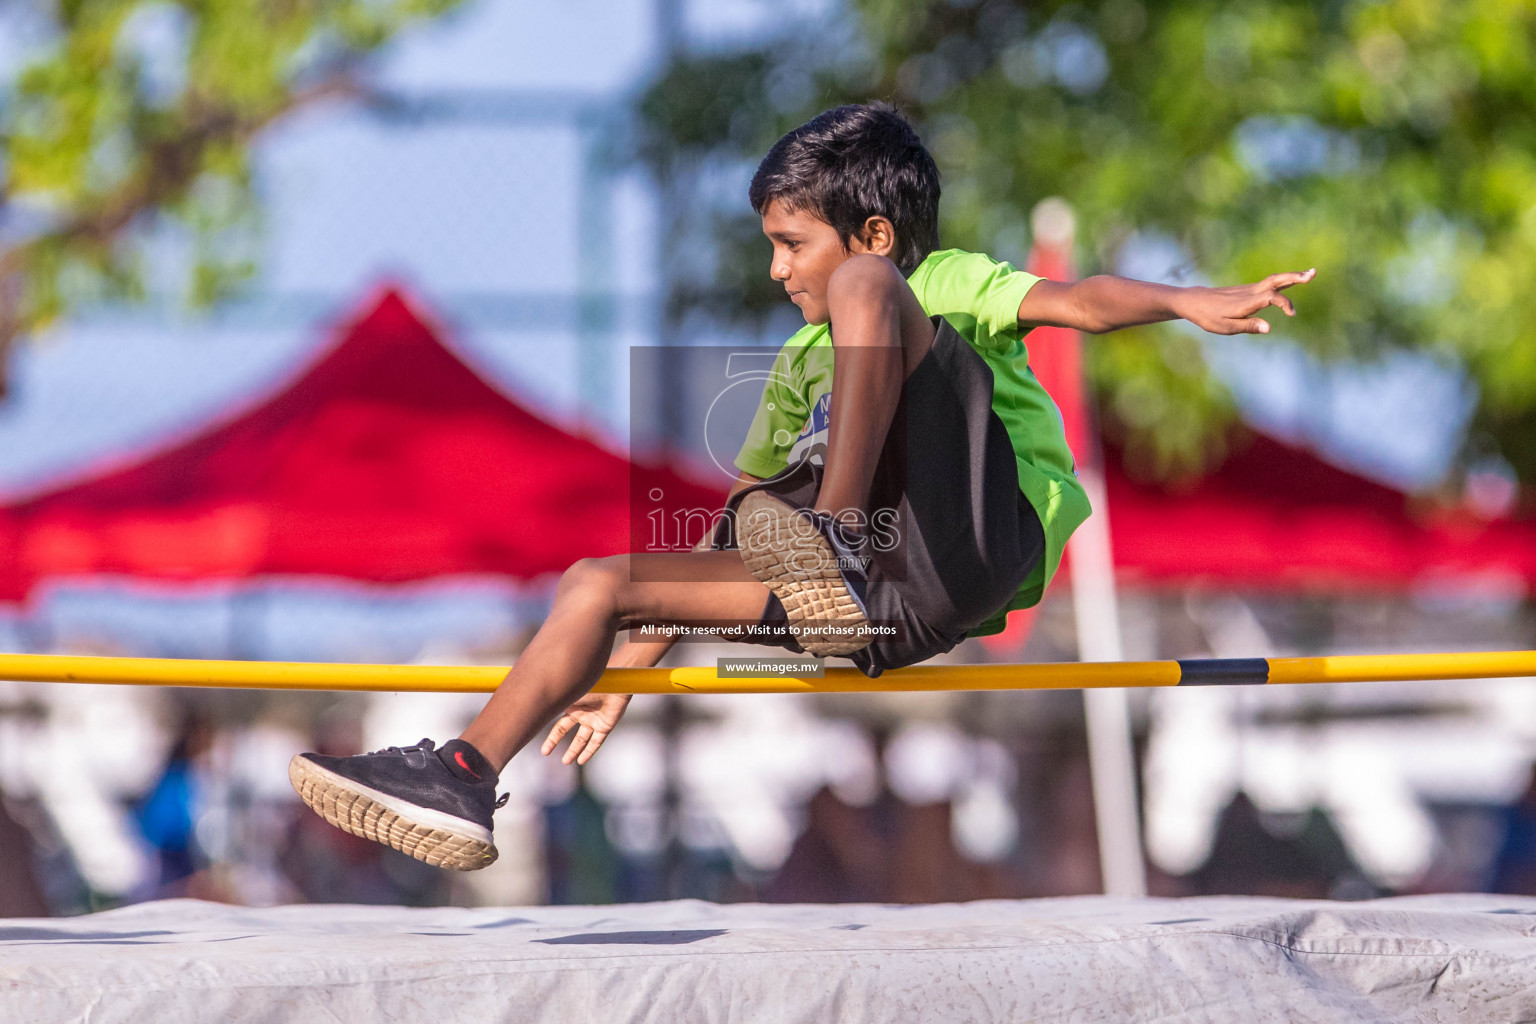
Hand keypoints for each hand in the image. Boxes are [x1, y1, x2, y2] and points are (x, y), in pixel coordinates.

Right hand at [541, 692, 631, 764]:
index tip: (542, 745)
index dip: (550, 734)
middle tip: (546, 753)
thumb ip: (556, 706)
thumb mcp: (570, 696)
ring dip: (573, 750)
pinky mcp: (605, 726)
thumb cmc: (593, 685)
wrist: (615, 684)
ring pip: (581, 739)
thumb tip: (536, 713)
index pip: (557, 721)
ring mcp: (593, 720)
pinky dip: (589, 752)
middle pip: (565, 730)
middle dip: (554, 741)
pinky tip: (581, 761)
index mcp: (571, 704)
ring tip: (565, 761)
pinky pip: (596, 742)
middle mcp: (581, 712)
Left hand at [1178, 268, 1315, 334]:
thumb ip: (1247, 327)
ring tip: (1310, 274)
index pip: (1271, 297)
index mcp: (1246, 303)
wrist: (1193, 301)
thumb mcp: (1225, 328)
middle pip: (1276, 280)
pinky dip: (1282, 281)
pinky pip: (1268, 284)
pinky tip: (1291, 282)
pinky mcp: (1247, 290)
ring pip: (1273, 280)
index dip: (1284, 303)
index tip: (1292, 314)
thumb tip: (1269, 328)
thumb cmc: (1208, 317)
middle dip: (1295, 277)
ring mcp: (1248, 289)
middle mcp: (1249, 292)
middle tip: (1313, 273)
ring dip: (1292, 277)